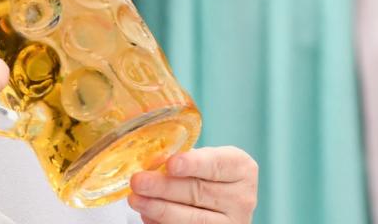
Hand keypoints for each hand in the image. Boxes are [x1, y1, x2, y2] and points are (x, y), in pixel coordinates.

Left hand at [128, 147, 257, 223]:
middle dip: (165, 187)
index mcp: (241, 169)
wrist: (221, 203)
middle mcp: (241, 198)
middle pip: (199, 192)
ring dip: (159, 208)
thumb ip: (185, 159)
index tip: (171, 164)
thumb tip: (152, 161)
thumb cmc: (208, 175)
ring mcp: (231, 223)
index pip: (216, 164)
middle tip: (138, 181)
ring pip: (192, 218)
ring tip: (136, 199)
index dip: (193, 164)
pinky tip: (146, 214)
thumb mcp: (205, 160)